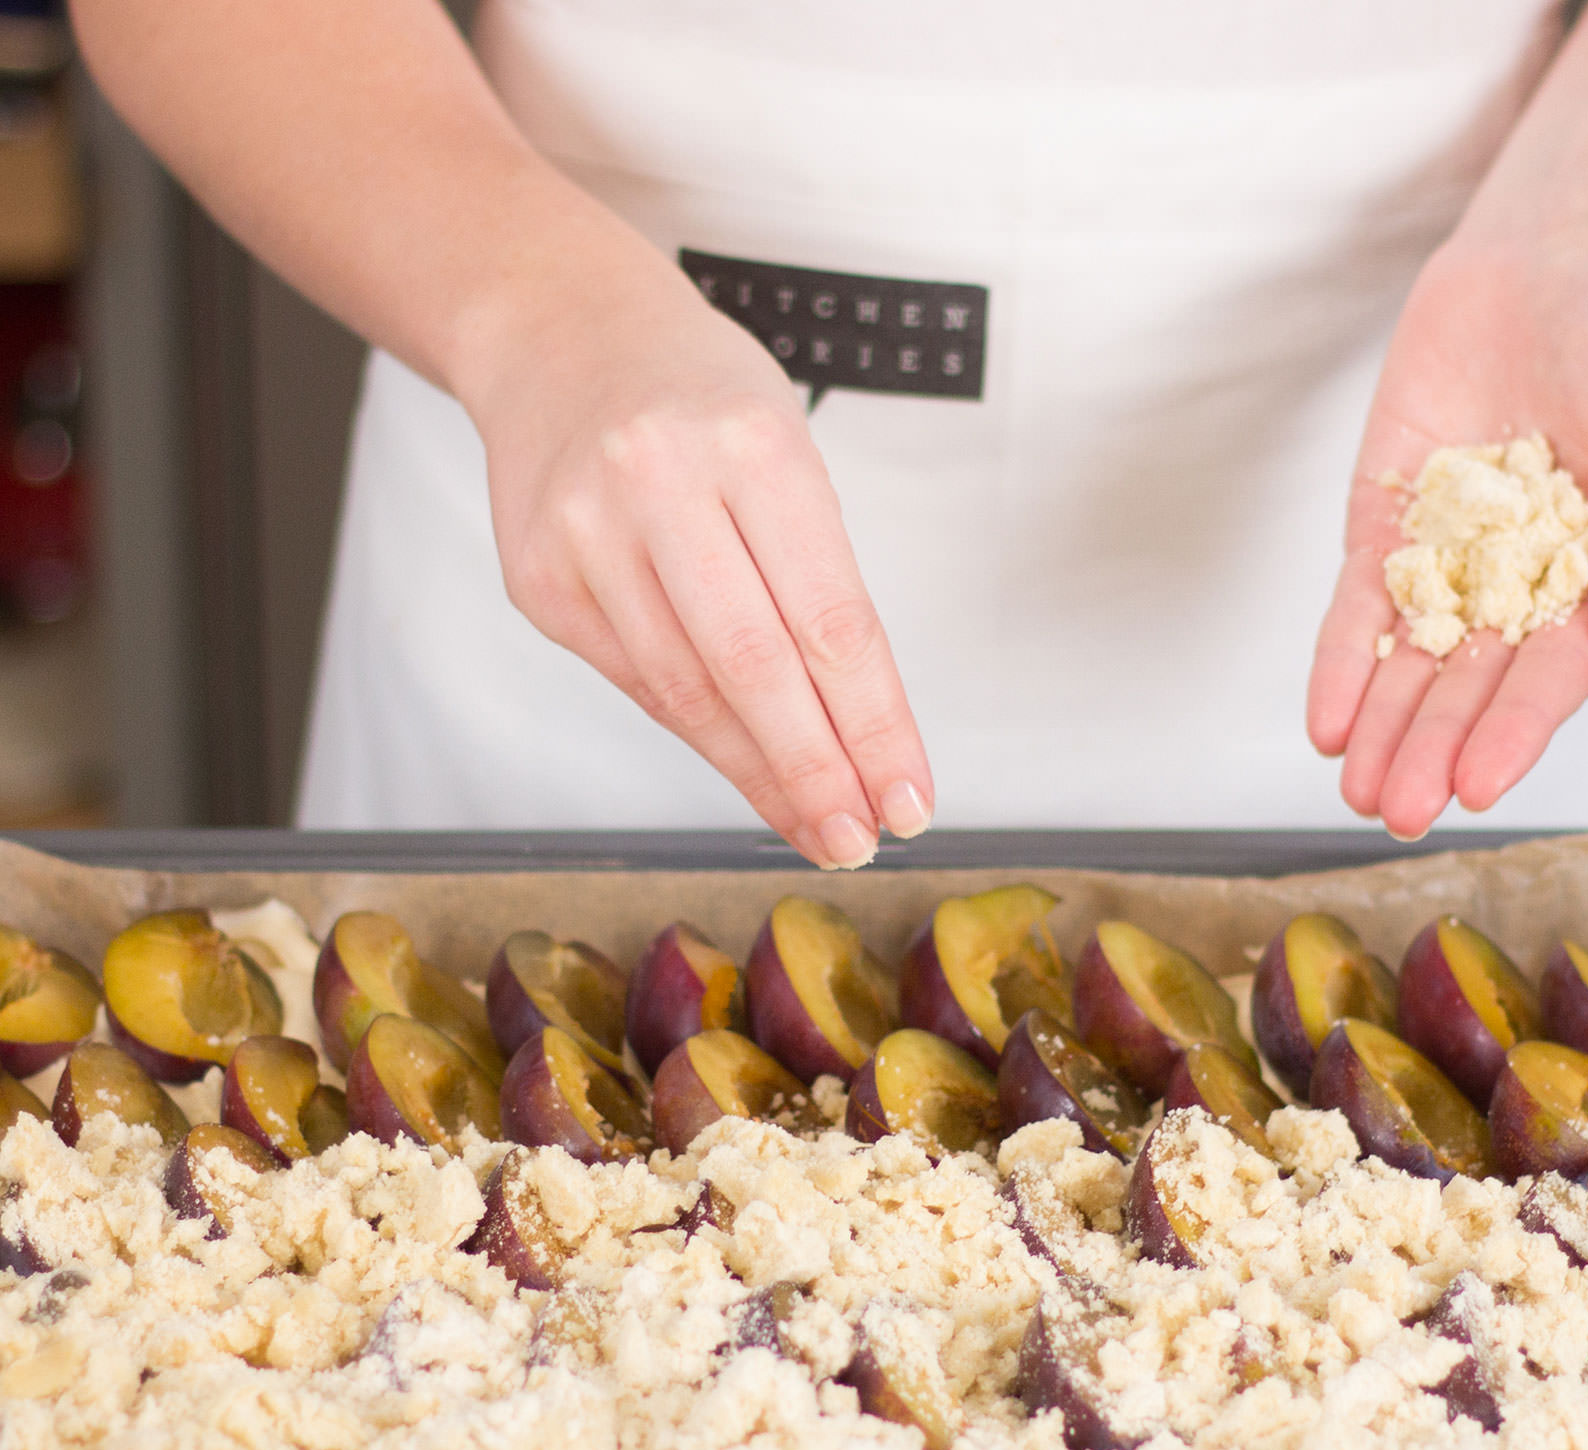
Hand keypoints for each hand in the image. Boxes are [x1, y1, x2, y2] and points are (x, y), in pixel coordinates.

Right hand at [462, 251, 932, 867]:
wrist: (558, 333)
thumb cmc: (698, 395)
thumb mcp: (786, 447)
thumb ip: (817, 576)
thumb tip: (863, 728)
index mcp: (753, 447)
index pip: (832, 619)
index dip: (876, 725)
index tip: (910, 797)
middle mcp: (660, 485)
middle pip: (755, 668)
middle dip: (818, 772)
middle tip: (862, 840)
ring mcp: (586, 535)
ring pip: (688, 692)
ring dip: (763, 775)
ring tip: (818, 826)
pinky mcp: (538, 579)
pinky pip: (637, 682)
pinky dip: (702, 736)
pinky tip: (749, 772)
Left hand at [1305, 236, 1587, 837]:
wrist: (1558, 256)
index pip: (1553, 677)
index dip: (1515, 733)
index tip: (1478, 785)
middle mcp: (1520, 590)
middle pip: (1469, 687)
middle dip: (1432, 750)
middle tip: (1402, 812)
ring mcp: (1448, 561)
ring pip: (1408, 663)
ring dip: (1381, 728)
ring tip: (1355, 789)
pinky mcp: (1385, 524)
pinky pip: (1356, 605)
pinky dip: (1338, 662)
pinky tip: (1326, 720)